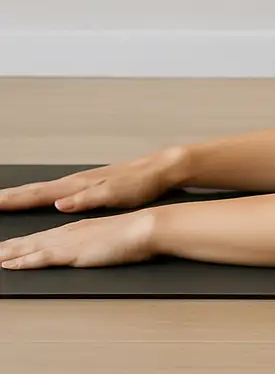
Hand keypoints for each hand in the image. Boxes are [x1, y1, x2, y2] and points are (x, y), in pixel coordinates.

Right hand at [0, 148, 188, 213]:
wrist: (161, 169)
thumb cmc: (140, 183)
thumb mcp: (115, 194)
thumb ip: (86, 199)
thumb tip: (59, 204)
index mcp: (77, 186)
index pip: (38, 194)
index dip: (14, 200)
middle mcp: (76, 183)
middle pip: (35, 190)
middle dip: (11, 196)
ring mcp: (83, 183)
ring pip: (44, 189)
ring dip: (23, 194)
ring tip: (5, 199)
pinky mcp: (91, 186)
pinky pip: (57, 191)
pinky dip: (42, 194)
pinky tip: (42, 197)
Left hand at [0, 209, 157, 268]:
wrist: (147, 227)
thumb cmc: (136, 233)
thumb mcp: (114, 236)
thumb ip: (99, 241)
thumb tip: (95, 247)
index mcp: (78, 228)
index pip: (43, 237)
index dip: (22, 242)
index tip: (5, 247)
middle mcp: (69, 232)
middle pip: (31, 240)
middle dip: (7, 247)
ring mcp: (69, 241)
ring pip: (30, 247)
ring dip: (8, 253)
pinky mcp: (73, 252)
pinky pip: (42, 257)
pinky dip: (24, 261)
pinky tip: (10, 265)